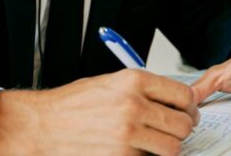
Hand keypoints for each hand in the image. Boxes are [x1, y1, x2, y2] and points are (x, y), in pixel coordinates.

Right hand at [0, 69, 198, 154]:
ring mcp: (129, 133)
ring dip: (168, 147)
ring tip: (155, 142)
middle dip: (182, 128)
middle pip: (183, 123)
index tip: (185, 110)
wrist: (42, 124)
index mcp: (134, 81)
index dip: (188, 106)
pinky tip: (135, 150)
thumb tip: (172, 99)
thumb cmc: (71, 104)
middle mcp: (134, 105)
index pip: (183, 94)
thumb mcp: (110, 83)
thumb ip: (142, 89)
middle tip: (174, 129)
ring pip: (173, 146)